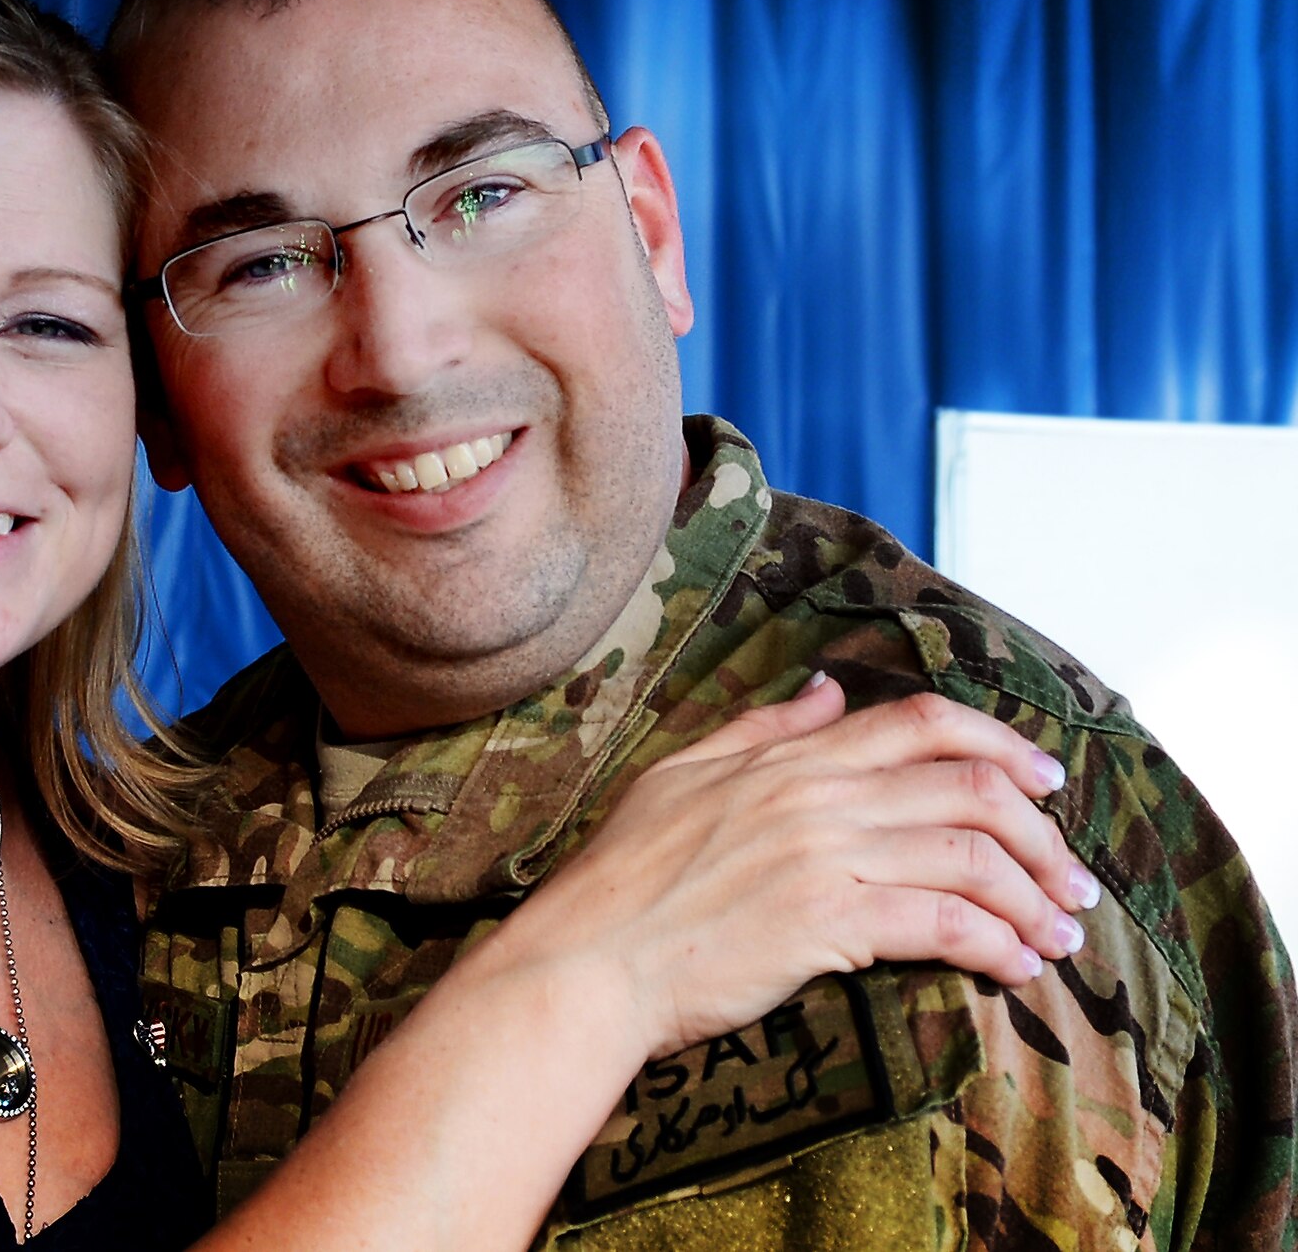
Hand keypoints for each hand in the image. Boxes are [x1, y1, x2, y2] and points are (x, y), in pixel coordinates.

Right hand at [504, 675, 1095, 1062]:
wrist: (587, 959)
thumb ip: (760, 730)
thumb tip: (824, 691)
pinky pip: (943, 921)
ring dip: (1034, 898)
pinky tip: (1015, 969)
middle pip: (970, 788)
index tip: (1045, 780)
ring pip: (972, 856)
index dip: (1000, 742)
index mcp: (788, 758)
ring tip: (1058, 937)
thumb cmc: (620, 880)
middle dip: (1043, 833)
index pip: (920, 722)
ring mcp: (824, 855)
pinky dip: (997, 944)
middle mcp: (817, 795)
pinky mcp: (827, 923)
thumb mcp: (681, 776)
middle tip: (1072, 880)